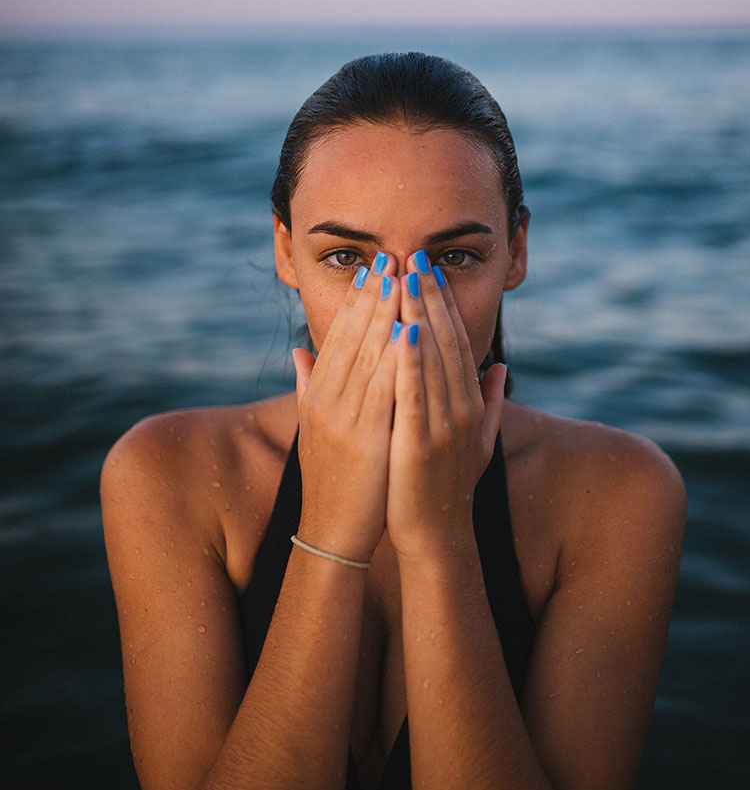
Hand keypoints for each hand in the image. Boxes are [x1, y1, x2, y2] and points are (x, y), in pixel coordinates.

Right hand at [293, 253, 400, 561]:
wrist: (332, 532)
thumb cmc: (332, 480)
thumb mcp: (313, 428)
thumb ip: (307, 386)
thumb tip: (300, 351)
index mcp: (318, 396)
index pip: (338, 338)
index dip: (356, 302)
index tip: (372, 269)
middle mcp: (327, 401)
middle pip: (352, 337)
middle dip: (374, 295)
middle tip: (391, 257)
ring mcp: (344, 419)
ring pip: (367, 355)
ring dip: (386, 313)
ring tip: (401, 278)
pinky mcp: (365, 440)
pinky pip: (382, 391)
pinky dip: (395, 359)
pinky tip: (409, 331)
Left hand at [385, 250, 505, 558]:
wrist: (437, 536)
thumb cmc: (450, 487)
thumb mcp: (477, 441)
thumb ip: (489, 401)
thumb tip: (499, 366)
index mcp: (469, 404)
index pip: (457, 343)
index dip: (443, 304)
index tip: (428, 269)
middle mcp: (461, 408)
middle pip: (445, 341)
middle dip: (428, 296)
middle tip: (413, 256)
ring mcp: (443, 425)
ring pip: (430, 359)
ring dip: (416, 314)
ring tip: (403, 277)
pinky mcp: (420, 444)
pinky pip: (413, 393)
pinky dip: (408, 360)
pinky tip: (399, 329)